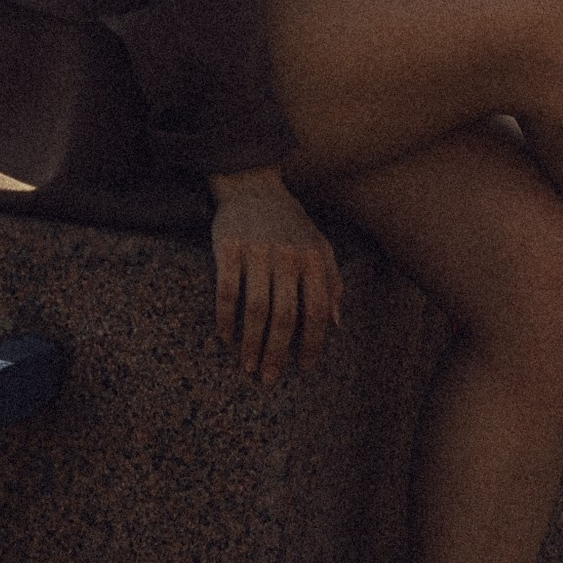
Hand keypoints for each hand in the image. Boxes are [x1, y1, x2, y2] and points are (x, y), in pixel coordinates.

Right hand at [208, 169, 341, 384]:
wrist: (252, 184)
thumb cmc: (288, 220)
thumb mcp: (318, 244)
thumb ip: (331, 281)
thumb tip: (337, 324)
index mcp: (312, 257)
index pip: (318, 309)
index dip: (313, 343)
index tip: (304, 367)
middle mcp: (287, 256)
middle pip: (286, 316)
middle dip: (278, 353)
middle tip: (269, 378)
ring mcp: (257, 252)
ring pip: (256, 309)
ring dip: (252, 343)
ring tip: (248, 366)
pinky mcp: (228, 248)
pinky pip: (226, 290)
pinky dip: (225, 318)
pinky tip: (226, 336)